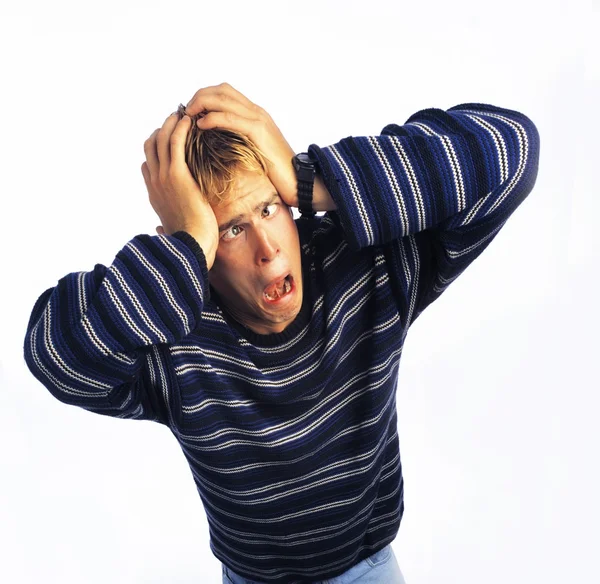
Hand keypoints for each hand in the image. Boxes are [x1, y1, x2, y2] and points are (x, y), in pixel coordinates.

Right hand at [142, 113, 218, 268]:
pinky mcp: (177, 174)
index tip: (170, 139)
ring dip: (171, 123)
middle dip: (162, 129)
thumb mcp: (171, 230)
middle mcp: (154, 182)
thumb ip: (164, 224)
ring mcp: (163, 177)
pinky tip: (188, 121)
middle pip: (151, 145)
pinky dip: (180, 128)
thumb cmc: (188, 241)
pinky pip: (175, 143)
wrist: (192, 245)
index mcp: (153, 194)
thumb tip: (159, 229)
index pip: (147, 162)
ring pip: (161, 139)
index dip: (156, 148)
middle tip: (177, 119)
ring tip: (182, 113)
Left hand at [184, 83, 298, 206]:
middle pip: (221, 90)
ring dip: (201, 104)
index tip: (190, 112)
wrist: (300, 182)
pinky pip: (230, 118)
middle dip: (199, 97)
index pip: (225, 92)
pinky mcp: (259, 133)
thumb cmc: (278, 174)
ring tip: (188, 117)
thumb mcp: (254, 153)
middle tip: (185, 112)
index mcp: (255, 115)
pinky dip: (212, 119)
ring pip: (223, 99)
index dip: (204, 96)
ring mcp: (259, 120)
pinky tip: (201, 126)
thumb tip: (219, 146)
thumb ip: (240, 143)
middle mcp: (257, 112)